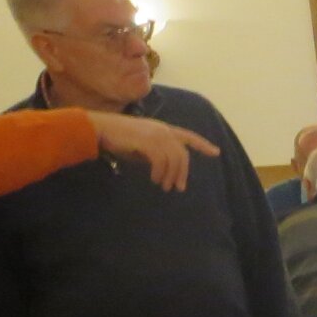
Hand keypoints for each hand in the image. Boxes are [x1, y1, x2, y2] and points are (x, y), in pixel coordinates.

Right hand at [87, 112, 219, 191]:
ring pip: (174, 159)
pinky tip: (154, 179)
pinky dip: (160, 172)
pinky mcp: (147, 141)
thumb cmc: (118, 138)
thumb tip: (165, 170)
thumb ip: (156, 154)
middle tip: (178, 188)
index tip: (216, 153)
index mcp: (163, 129)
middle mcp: (163, 130)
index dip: (203, 144)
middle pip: (182, 154)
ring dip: (171, 176)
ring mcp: (156, 134)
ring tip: (164, 186)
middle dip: (183, 173)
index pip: (189, 136)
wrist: (100, 128)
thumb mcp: (142, 146)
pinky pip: (161, 161)